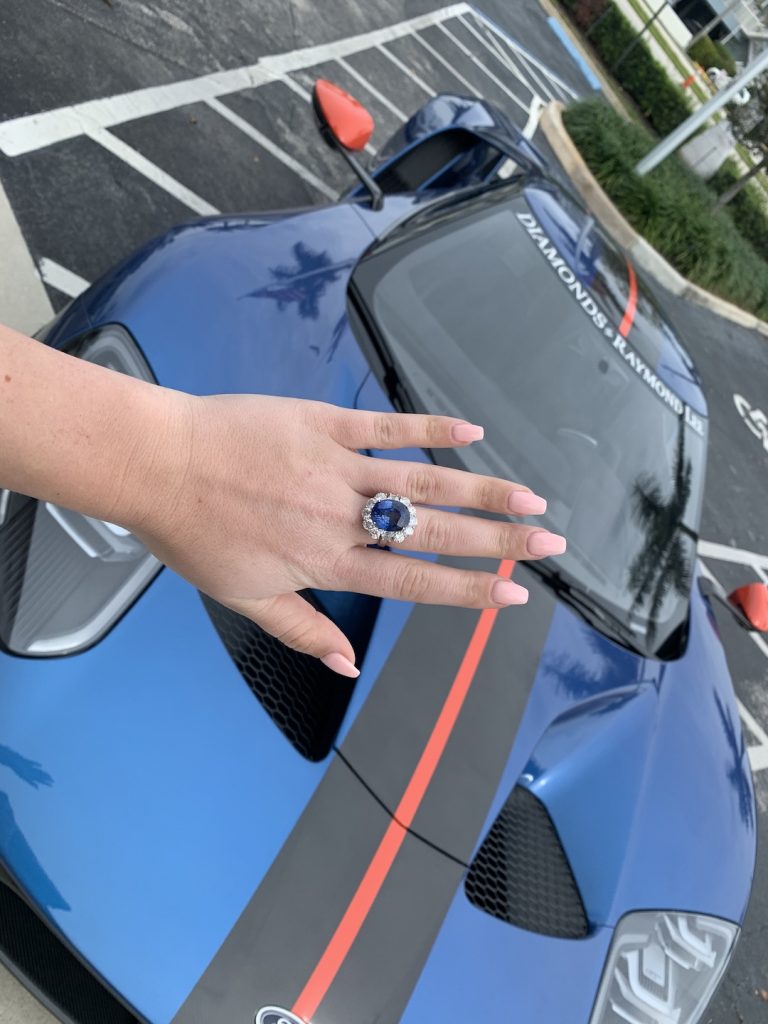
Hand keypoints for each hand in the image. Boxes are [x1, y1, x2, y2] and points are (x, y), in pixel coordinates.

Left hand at [130, 395, 564, 675]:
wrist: (156, 464)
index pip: (414, 582)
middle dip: (498, 540)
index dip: (468, 589)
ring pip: (422, 480)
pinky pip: (386, 426)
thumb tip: (348, 665)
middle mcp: (341, 516)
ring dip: (480, 488)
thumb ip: (304, 630)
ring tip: (529, 496)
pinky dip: (429, 428)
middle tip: (549, 542)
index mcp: (326, 562)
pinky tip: (470, 429)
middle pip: (434, 531)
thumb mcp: (244, 598)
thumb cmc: (195, 534)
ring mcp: (336, 465)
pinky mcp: (324, 423)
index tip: (514, 594)